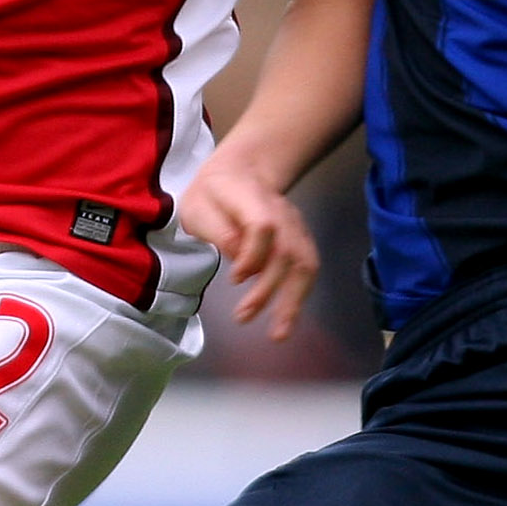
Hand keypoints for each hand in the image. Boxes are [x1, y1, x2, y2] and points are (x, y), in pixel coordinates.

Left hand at [177, 148, 321, 339]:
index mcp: (253, 199)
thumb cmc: (213, 194)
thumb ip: (217, 230)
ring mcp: (296, 226)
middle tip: (243, 317)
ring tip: (278, 332)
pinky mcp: (301, 240)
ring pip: (305, 264)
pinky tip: (286, 319)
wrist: (242, 173)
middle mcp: (282, 213)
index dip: (252, 255)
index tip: (234, 279)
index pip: (263, 226)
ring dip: (293, 301)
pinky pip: (307, 269)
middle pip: (288, 252)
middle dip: (268, 290)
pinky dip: (299, 296)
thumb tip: (238, 257)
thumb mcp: (199, 206)